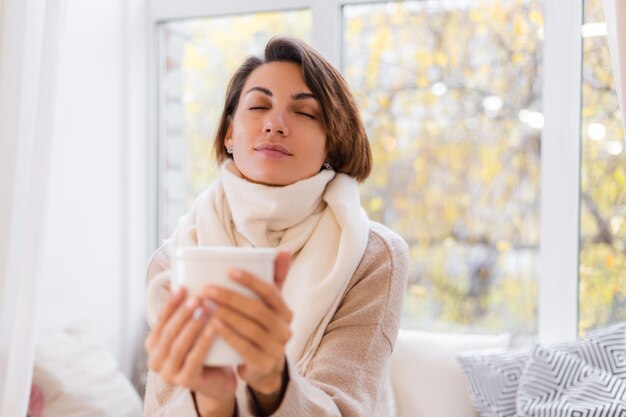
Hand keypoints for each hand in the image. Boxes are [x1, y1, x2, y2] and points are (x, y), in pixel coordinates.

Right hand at [144, 287, 236, 414]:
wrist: (218, 381)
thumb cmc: (205, 349)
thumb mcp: (191, 329)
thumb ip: (186, 310)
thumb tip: (185, 272)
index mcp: (153, 344)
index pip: (160, 319)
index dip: (170, 303)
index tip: (183, 287)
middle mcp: (156, 360)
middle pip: (169, 331)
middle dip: (183, 312)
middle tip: (198, 296)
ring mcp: (169, 373)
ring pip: (180, 344)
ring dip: (193, 324)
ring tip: (206, 308)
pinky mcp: (185, 381)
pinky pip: (194, 358)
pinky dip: (204, 341)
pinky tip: (214, 327)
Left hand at [202, 251, 292, 396]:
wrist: (264, 368)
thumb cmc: (261, 328)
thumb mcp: (269, 306)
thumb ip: (275, 278)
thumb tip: (283, 249)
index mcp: (286, 312)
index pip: (271, 291)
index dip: (251, 280)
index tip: (229, 270)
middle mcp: (285, 329)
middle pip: (257, 310)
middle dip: (230, 297)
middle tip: (207, 289)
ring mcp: (276, 349)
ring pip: (250, 328)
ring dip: (226, 315)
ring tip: (205, 304)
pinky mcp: (264, 364)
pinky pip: (244, 348)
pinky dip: (228, 335)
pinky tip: (212, 325)